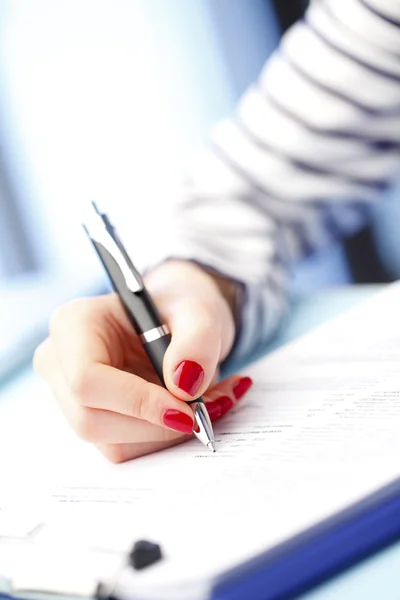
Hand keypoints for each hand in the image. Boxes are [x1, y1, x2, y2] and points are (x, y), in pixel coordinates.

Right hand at [33, 260, 251, 461]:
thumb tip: (185, 386)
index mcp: (74, 324)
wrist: (179, 321)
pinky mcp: (92, 420)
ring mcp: (70, 397)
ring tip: (210, 403)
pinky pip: (126, 449)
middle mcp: (61, 362)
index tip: (185, 410)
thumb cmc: (180, 307)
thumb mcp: (199, 310)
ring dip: (166, 434)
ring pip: (111, 444)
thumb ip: (198, 340)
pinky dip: (165, 437)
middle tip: (205, 411)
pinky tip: (191, 411)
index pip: (86, 380)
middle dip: (155, 425)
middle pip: (92, 421)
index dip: (136, 402)